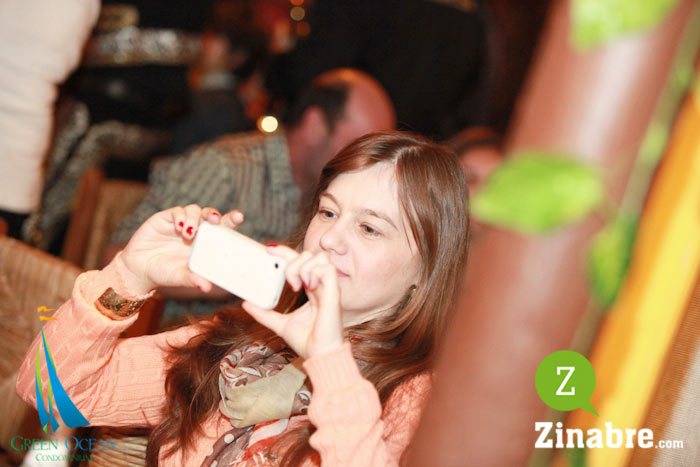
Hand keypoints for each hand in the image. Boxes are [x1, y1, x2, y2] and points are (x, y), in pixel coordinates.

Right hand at [118, 205, 243, 294]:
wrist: (139, 269)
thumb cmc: (165, 273)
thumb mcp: (180, 277)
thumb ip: (193, 279)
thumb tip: (206, 287)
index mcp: (206, 243)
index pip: (222, 228)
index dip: (231, 220)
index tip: (239, 216)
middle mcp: (196, 230)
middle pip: (210, 215)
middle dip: (214, 214)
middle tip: (214, 219)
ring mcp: (181, 223)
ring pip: (195, 210)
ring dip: (194, 219)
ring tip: (188, 234)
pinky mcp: (166, 218)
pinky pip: (177, 211)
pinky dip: (180, 217)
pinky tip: (179, 228)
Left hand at [241, 246, 344, 359]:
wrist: (320, 357)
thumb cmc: (307, 342)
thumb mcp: (280, 324)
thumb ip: (264, 313)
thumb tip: (247, 304)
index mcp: (311, 289)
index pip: (300, 261)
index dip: (285, 252)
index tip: (269, 250)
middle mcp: (321, 285)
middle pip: (310, 254)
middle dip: (293, 261)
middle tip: (289, 283)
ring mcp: (329, 288)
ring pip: (320, 257)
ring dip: (304, 267)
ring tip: (299, 286)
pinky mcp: (334, 293)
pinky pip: (327, 269)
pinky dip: (315, 273)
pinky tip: (309, 288)